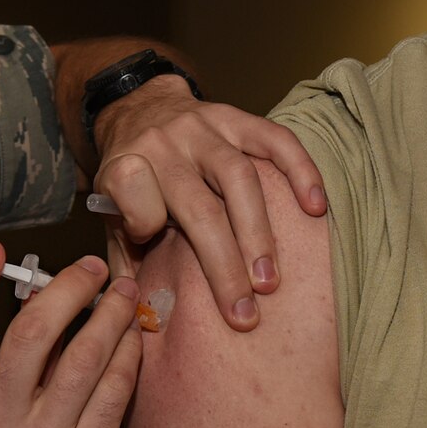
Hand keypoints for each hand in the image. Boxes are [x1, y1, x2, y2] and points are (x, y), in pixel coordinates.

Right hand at [0, 242, 140, 427]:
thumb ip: (19, 366)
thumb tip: (52, 292)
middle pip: (27, 333)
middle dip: (67, 288)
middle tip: (91, 268)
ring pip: (83, 357)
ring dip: (112, 315)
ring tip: (126, 293)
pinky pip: (115, 392)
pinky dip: (129, 356)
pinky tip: (137, 339)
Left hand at [93, 75, 326, 330]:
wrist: (139, 108)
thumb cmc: (131, 178)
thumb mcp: (110, 214)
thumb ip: (122, 261)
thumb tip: (140, 319)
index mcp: (124, 167)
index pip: (135, 197)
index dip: (144, 223)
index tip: (153, 243)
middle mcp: (166, 146)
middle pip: (199, 207)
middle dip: (224, 265)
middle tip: (244, 313)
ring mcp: (204, 129)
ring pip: (238, 178)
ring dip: (258, 233)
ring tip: (271, 280)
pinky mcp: (236, 119)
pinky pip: (275, 140)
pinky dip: (301, 171)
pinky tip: (316, 208)